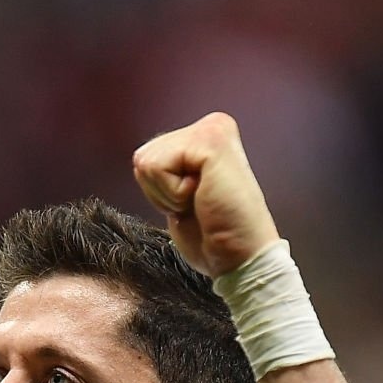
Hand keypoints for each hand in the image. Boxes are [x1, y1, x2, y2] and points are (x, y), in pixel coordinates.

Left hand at [131, 113, 279, 278]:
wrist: (241, 258)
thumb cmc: (213, 236)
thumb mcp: (181, 194)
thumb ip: (167, 170)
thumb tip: (141, 159)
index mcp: (206, 136)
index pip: (147, 157)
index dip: (160, 192)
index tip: (195, 204)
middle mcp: (212, 124)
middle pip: (142, 157)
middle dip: (162, 192)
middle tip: (199, 205)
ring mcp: (212, 129)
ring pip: (146, 162)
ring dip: (169, 195)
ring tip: (202, 201)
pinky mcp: (210, 141)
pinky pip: (158, 168)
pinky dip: (173, 195)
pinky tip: (204, 198)